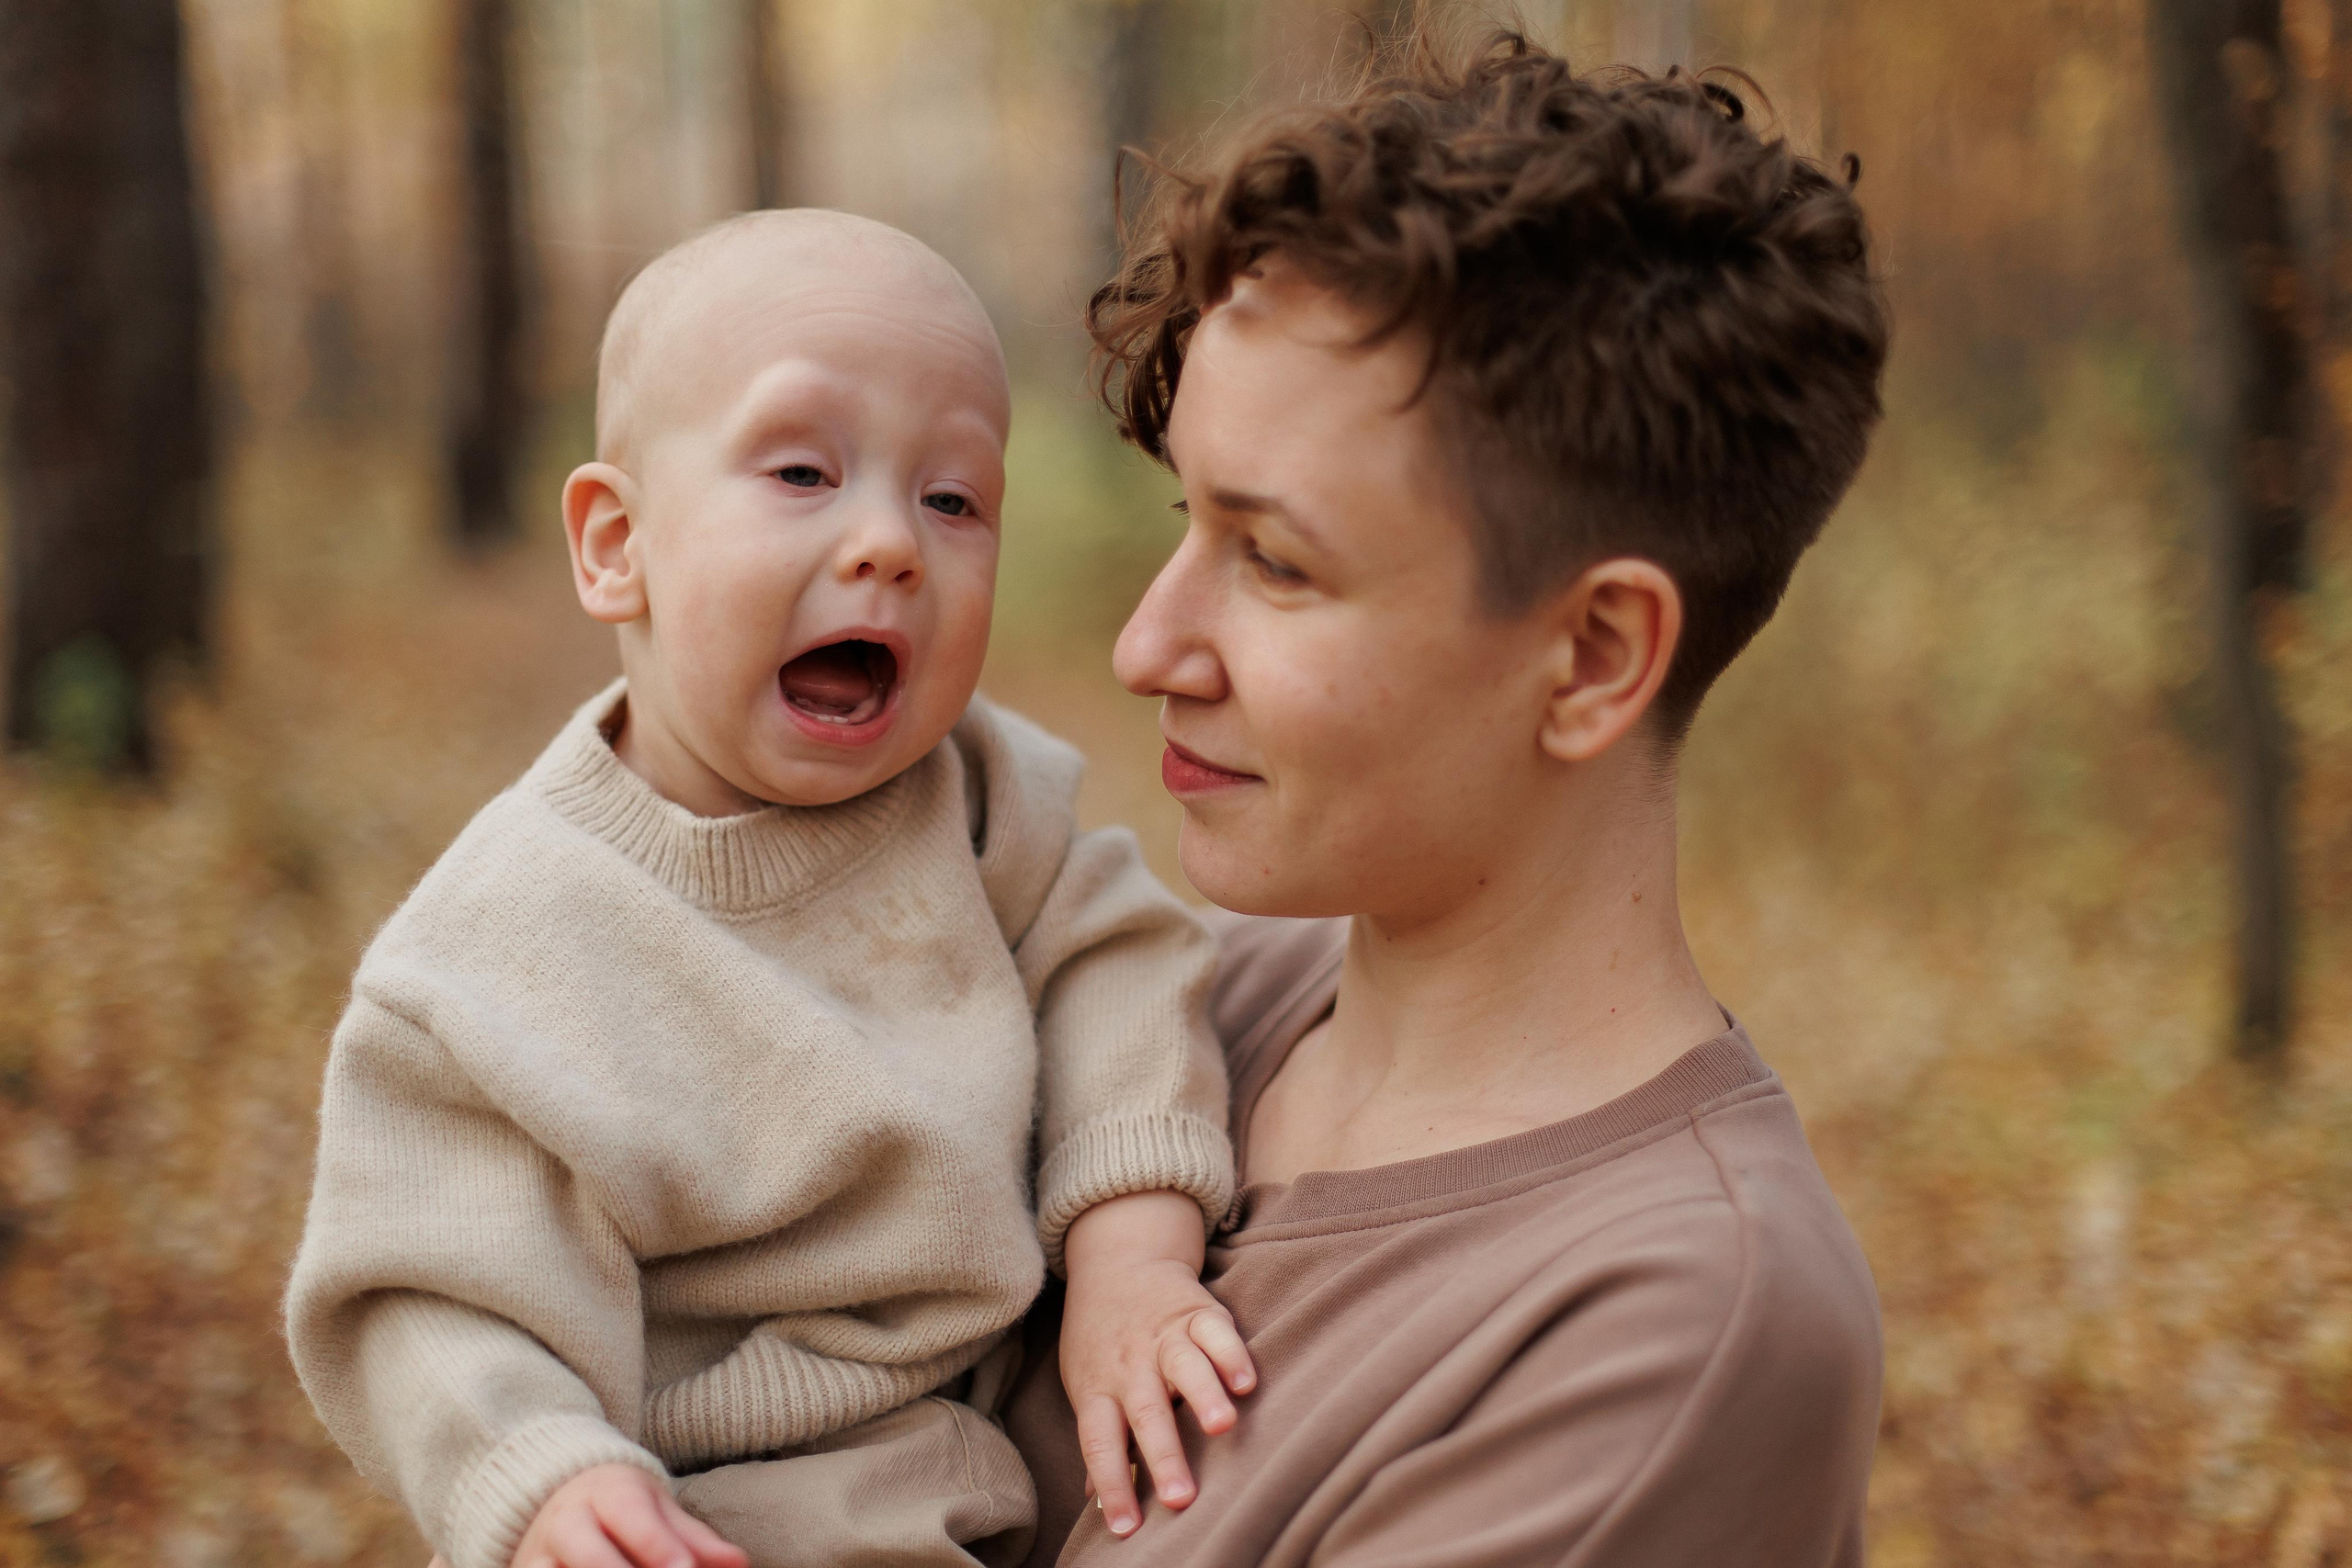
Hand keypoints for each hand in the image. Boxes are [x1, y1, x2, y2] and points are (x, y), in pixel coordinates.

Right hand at [509, 1463, 747, 1567]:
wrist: (554, 1495)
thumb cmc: (621, 1511)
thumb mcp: (659, 1512)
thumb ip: (696, 1540)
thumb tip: (739, 1564)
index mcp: (607, 1494)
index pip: (631, 1517)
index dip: (657, 1547)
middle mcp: (566, 1522)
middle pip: (589, 1554)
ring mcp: (537, 1554)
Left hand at [1060, 1191, 1256, 1538]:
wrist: (1118, 1263)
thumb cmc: (1102, 1342)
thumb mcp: (1087, 1386)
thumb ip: (1101, 1440)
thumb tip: (1095, 1502)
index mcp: (1098, 1389)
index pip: (1099, 1443)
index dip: (1110, 1484)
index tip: (1124, 1527)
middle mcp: (1131, 1366)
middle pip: (1145, 1412)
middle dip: (1164, 1455)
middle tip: (1181, 1498)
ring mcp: (1165, 1337)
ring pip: (1183, 1368)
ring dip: (1202, 1396)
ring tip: (1221, 1427)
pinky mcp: (1197, 1312)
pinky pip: (1216, 1333)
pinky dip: (1231, 1355)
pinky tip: (1247, 1381)